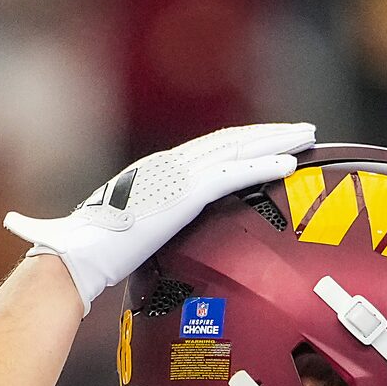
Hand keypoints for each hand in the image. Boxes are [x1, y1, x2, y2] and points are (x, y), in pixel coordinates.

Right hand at [3, 122, 314, 311]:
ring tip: (308, 136)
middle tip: (303, 130)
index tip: (271, 139)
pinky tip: (290, 163)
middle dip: (270, 133)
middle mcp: (170, 164)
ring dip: (277, 141)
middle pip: (231, 140)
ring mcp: (178, 174)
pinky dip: (264, 165)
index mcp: (157, 171)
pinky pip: (234, 174)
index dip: (244, 141)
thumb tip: (151, 236)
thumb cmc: (92, 251)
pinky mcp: (186, 193)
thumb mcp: (124, 232)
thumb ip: (145, 225)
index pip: (210, 149)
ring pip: (239, 148)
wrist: (78, 255)